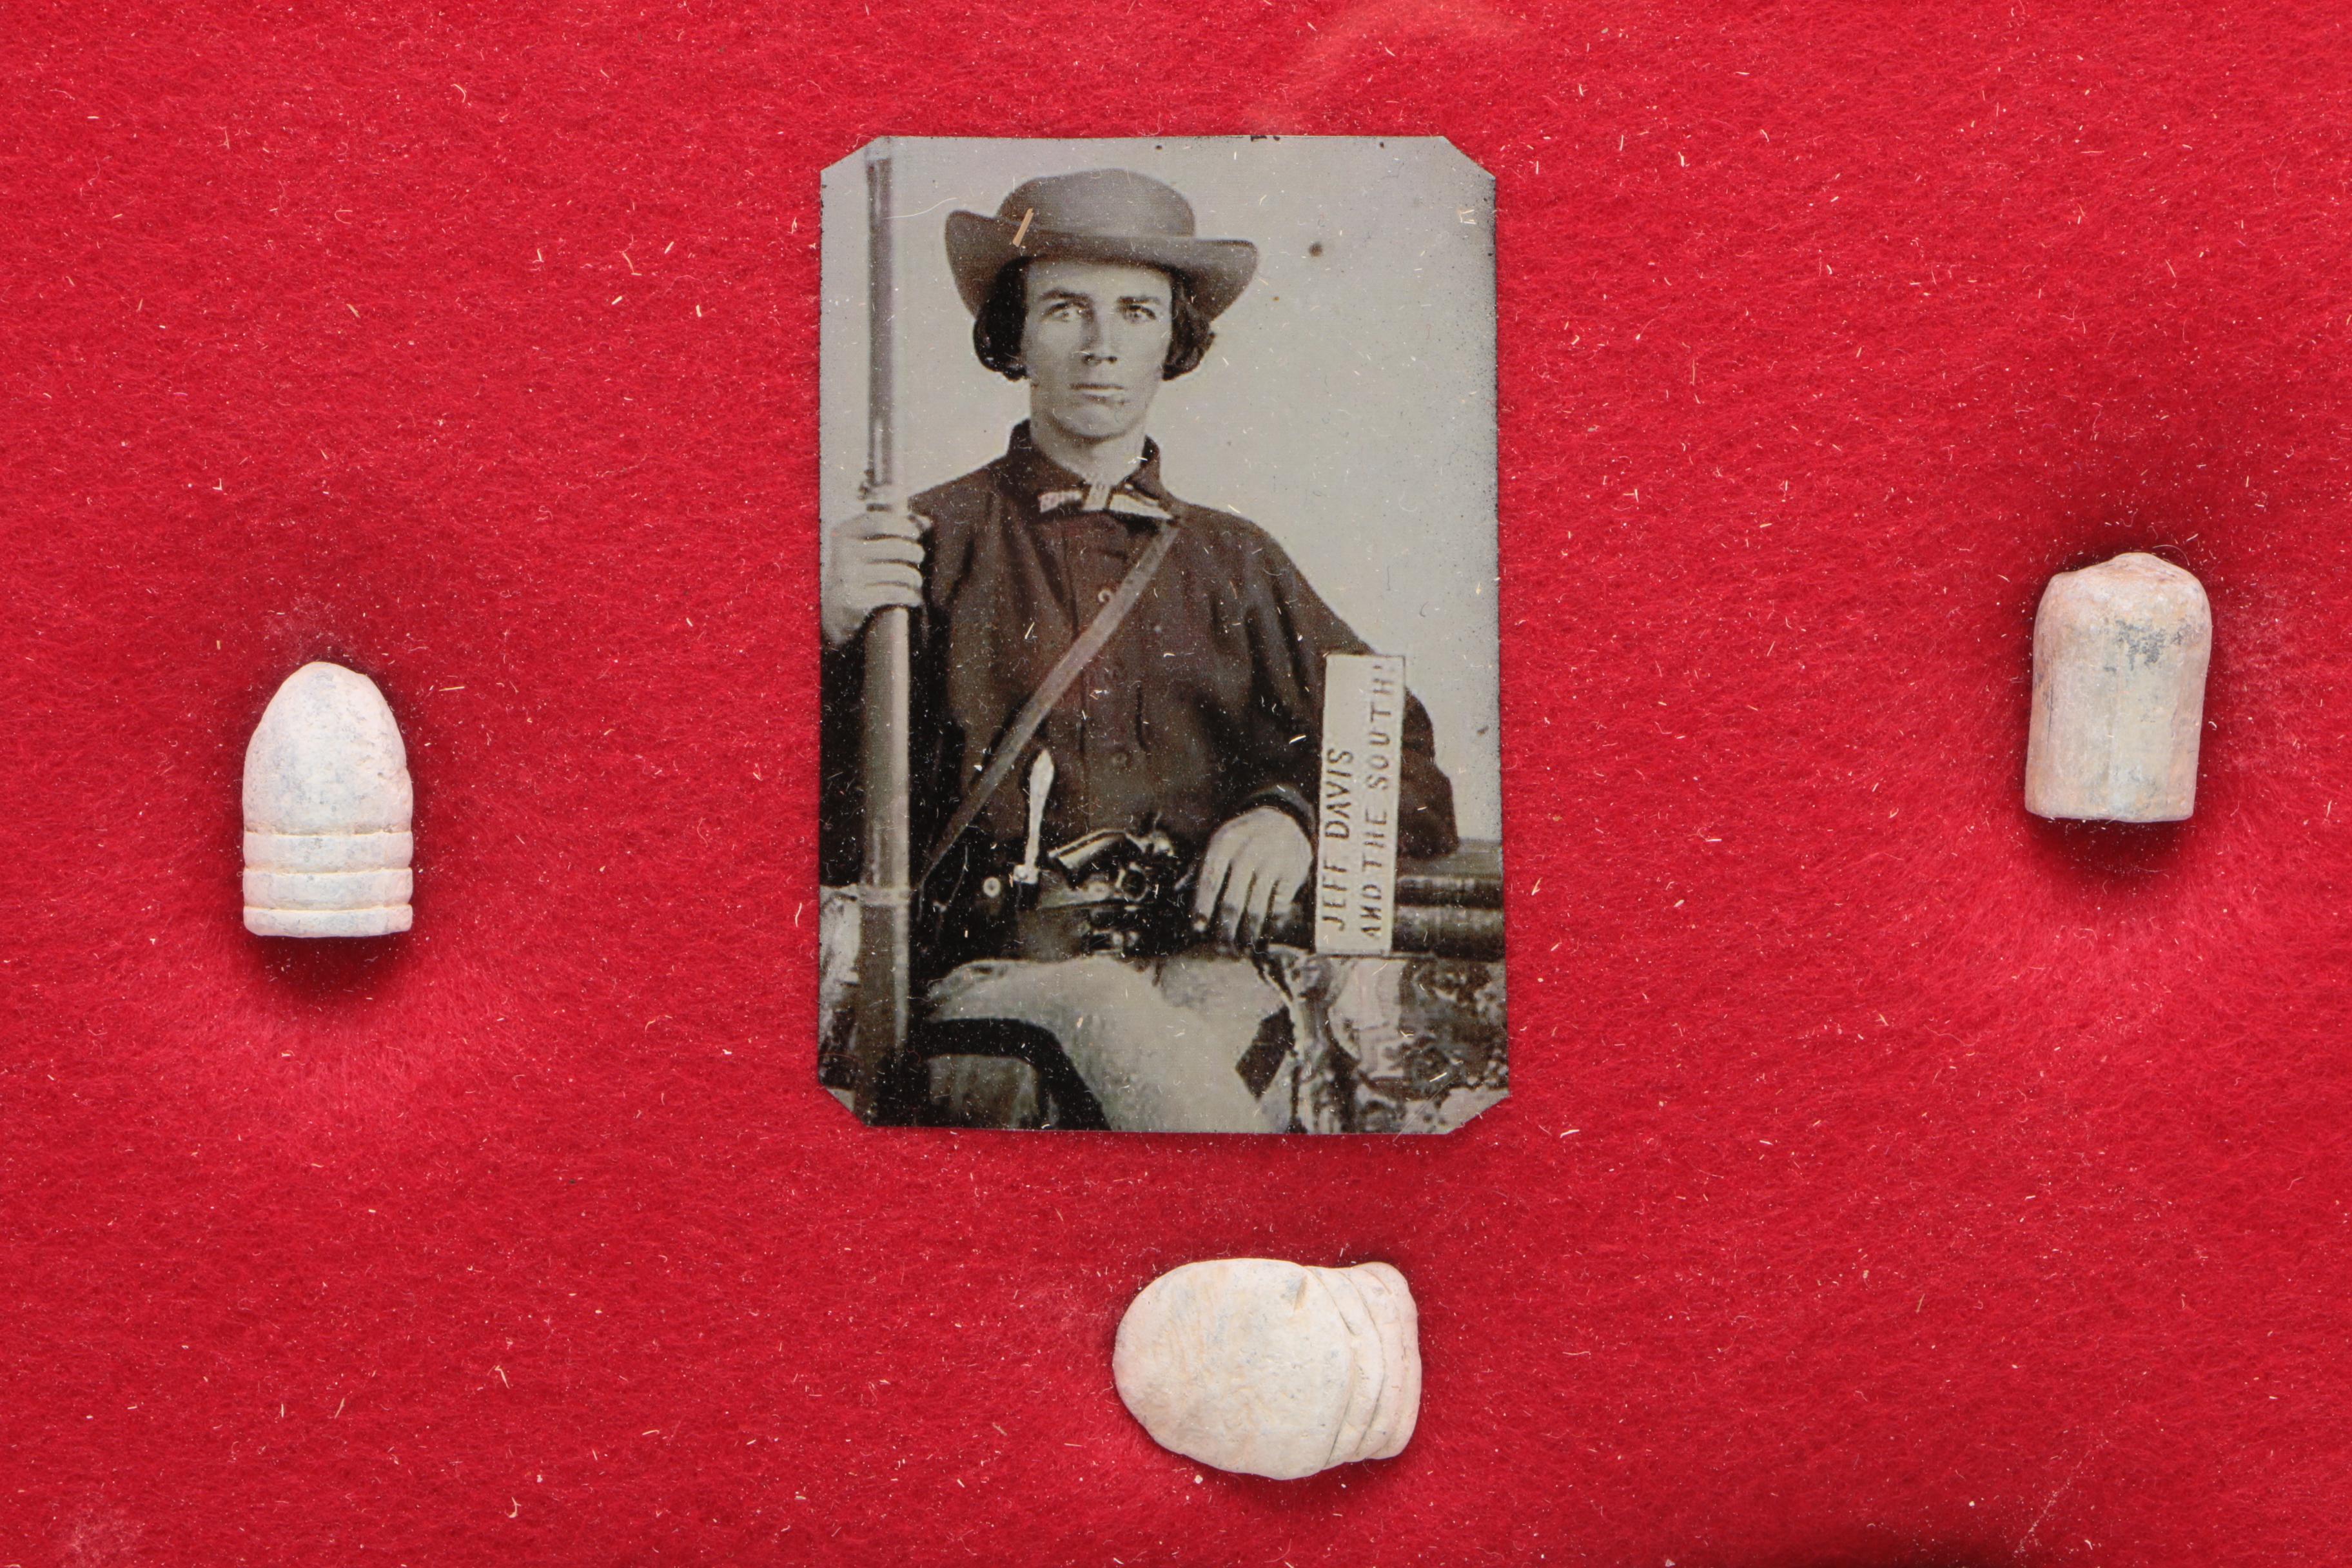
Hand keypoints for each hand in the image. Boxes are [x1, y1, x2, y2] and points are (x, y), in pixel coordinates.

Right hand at [822, 503, 927, 647]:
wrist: (833, 612)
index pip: (879, 521)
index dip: (903, 525)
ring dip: (915, 578)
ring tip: (917, 582)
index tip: (915, 533)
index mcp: (842, 534)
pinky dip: (910, 596)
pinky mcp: (853, 600)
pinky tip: (914, 598)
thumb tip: (926, 522)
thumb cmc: (857, 573)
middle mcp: (842, 553)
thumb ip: (892, 531)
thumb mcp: (864, 548)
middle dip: (915, 551)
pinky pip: (895, 593)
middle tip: (920, 557)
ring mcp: (846, 577)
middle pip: (895, 546)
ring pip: (899, 571)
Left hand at [1191, 806, 1312, 948]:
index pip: (1210, 879)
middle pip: (1233, 899)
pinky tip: (1264, 935)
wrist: (1283, 819)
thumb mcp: (1218, 842)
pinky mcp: (1292, 872)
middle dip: (1225, 928)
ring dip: (1248, 933)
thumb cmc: (1242, 838)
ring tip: (1243, 948)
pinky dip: (1271, 924)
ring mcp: (1272, 862)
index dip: (1202, 907)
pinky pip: (1279, 906)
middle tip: (1222, 948)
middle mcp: (1248, 851)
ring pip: (1257, 907)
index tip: (1197, 929)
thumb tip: (1178, 892)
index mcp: (1224, 842)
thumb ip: (1198, 866)